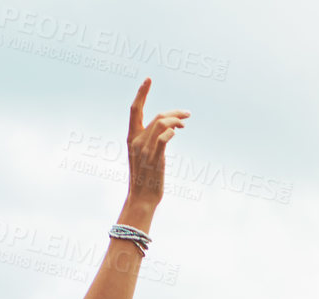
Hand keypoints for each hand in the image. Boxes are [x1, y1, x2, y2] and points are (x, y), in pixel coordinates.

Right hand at [124, 78, 189, 208]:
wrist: (142, 197)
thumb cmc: (145, 177)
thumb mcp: (144, 155)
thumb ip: (151, 140)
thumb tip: (167, 130)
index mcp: (131, 137)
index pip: (134, 109)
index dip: (141, 93)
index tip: (148, 80)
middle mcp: (136, 140)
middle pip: (156, 116)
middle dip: (173, 112)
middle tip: (187, 114)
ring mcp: (145, 149)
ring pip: (161, 124)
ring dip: (177, 121)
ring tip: (185, 124)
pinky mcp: (155, 158)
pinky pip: (164, 137)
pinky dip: (172, 131)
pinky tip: (178, 132)